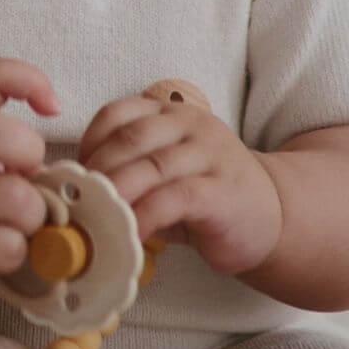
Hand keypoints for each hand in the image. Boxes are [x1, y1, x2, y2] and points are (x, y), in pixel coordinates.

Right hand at [0, 59, 57, 278]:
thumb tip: (52, 111)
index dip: (29, 83)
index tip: (51, 108)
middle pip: (14, 144)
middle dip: (34, 163)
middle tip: (22, 177)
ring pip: (19, 203)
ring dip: (29, 215)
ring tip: (10, 217)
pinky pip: (7, 247)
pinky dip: (13, 250)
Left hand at [78, 91, 282, 277]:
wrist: (274, 217)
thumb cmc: (205, 197)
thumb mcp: (164, 174)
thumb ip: (129, 171)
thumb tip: (75, 191)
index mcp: (169, 115)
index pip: (117, 114)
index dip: (88, 143)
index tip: (74, 174)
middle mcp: (191, 125)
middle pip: (130, 137)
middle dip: (97, 170)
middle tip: (78, 201)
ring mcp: (210, 155)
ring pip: (151, 166)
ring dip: (116, 194)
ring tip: (95, 219)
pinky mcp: (222, 191)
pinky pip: (174, 198)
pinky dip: (145, 216)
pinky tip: (130, 235)